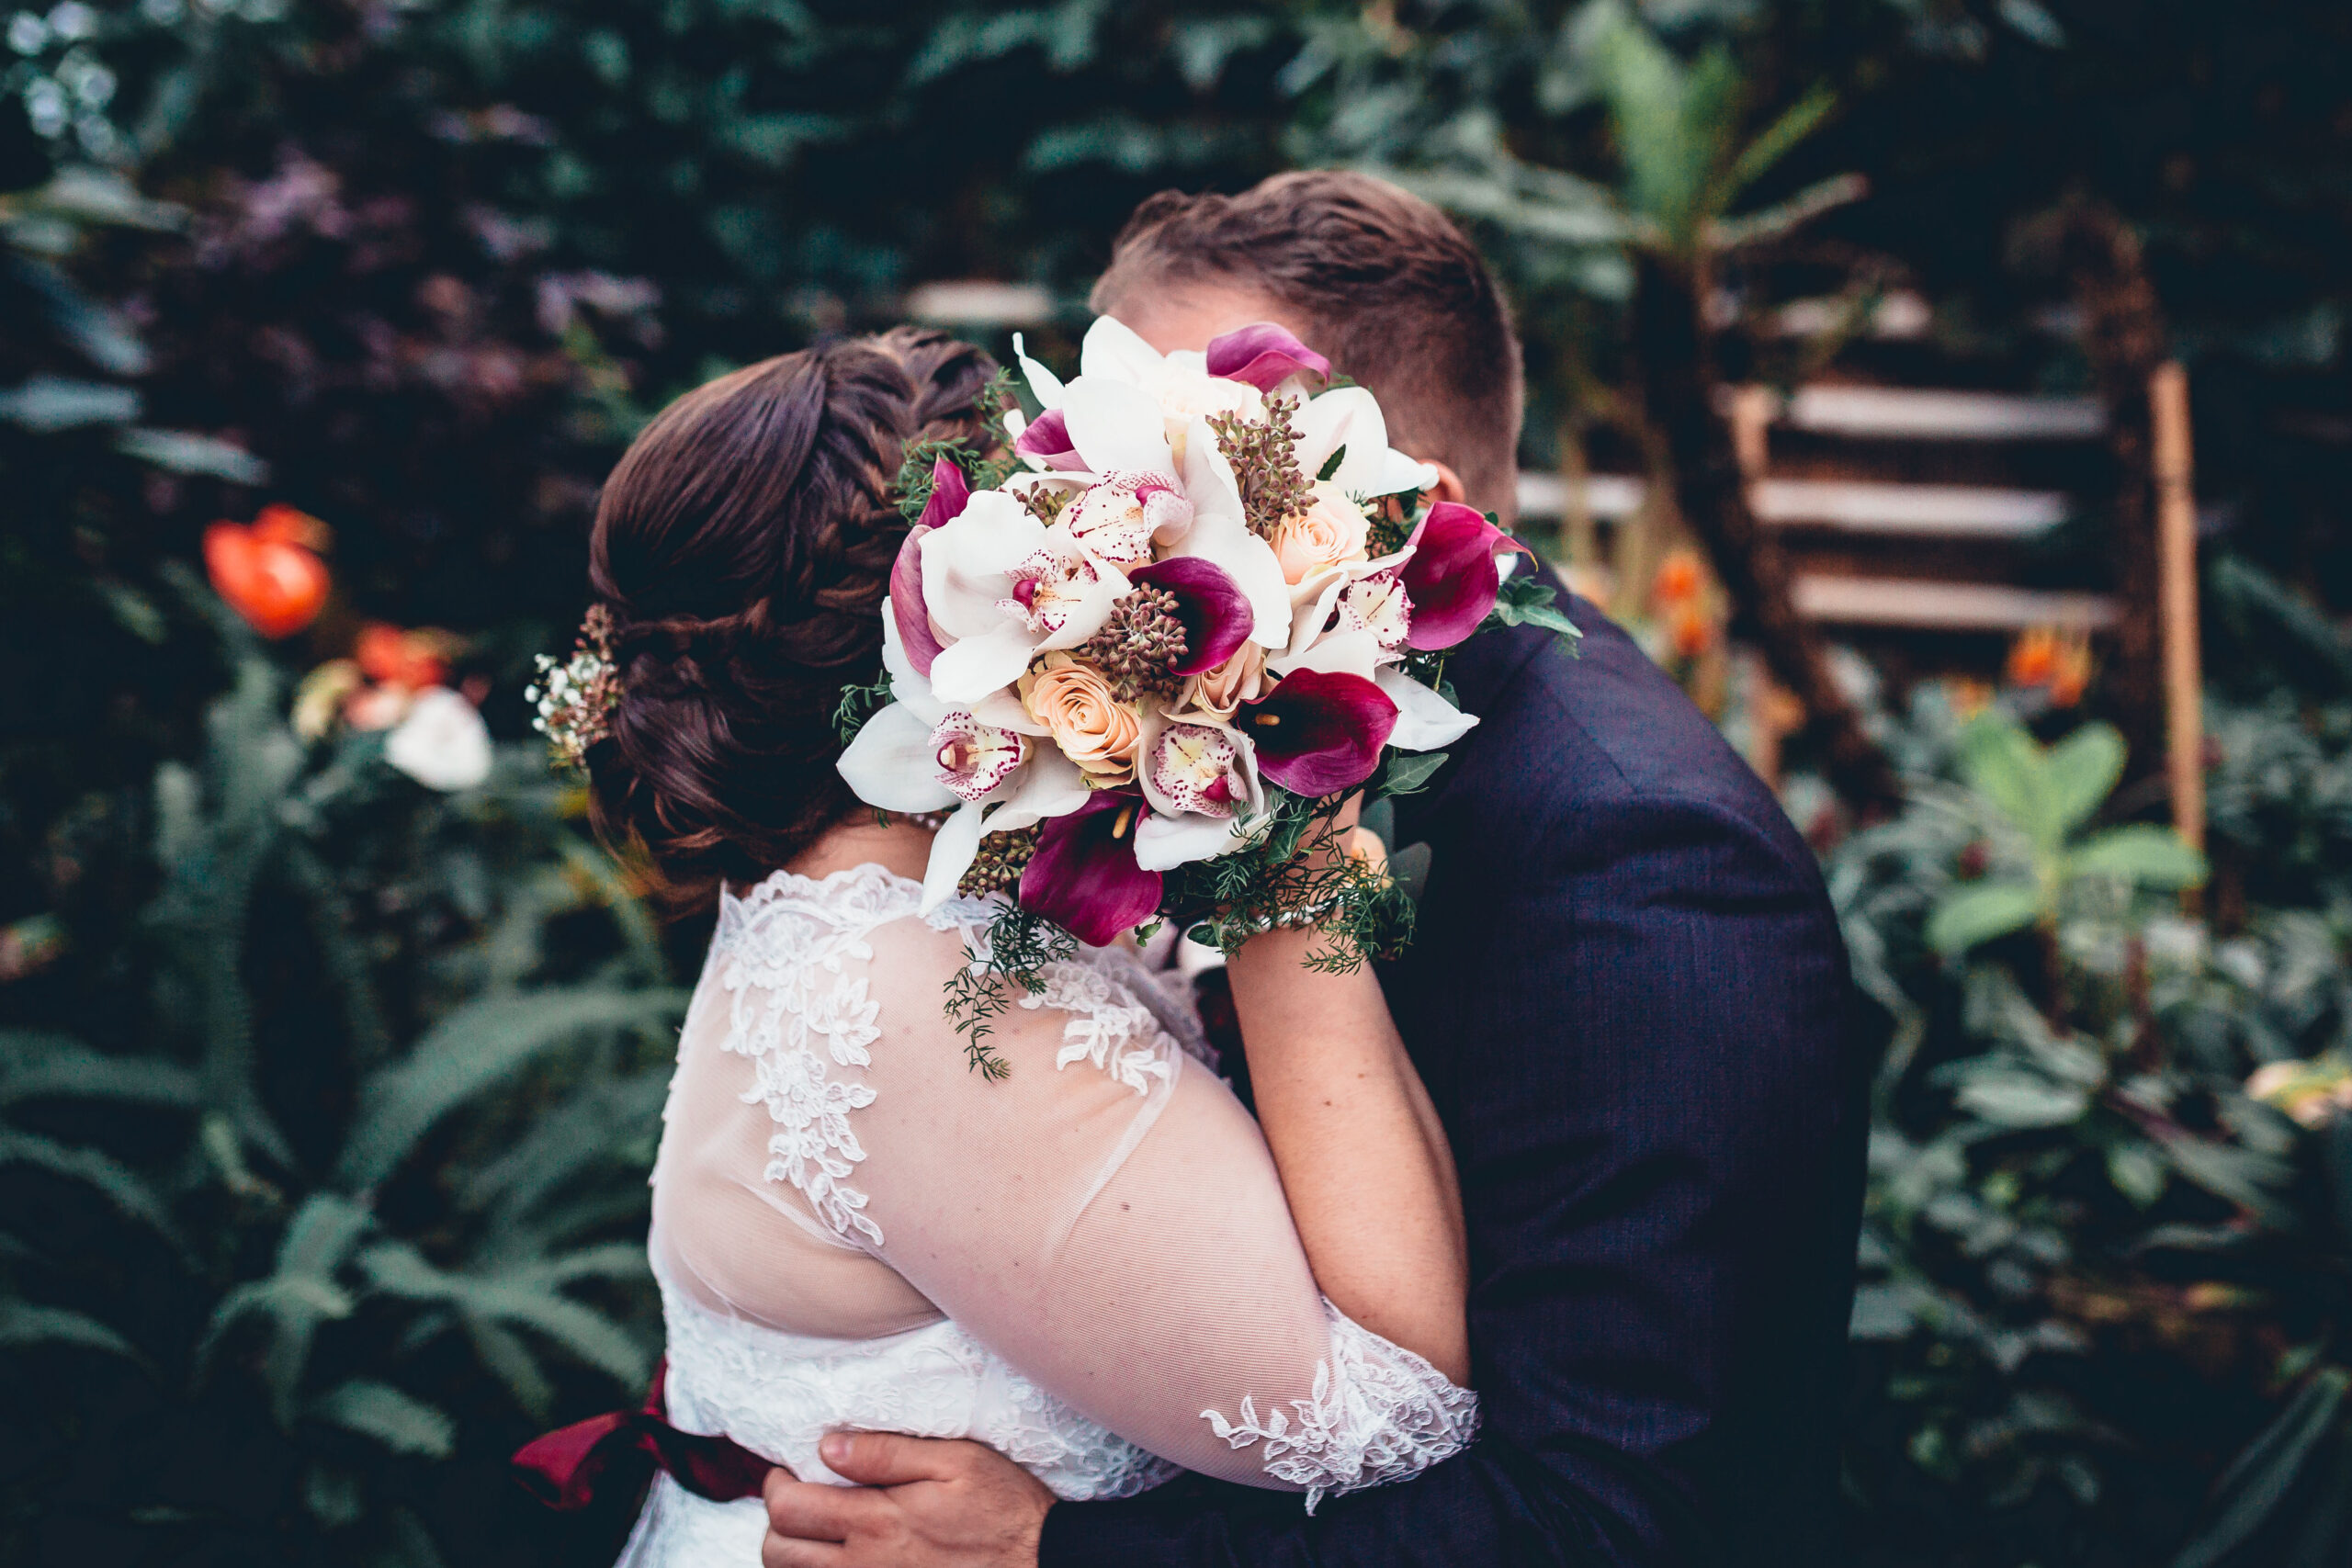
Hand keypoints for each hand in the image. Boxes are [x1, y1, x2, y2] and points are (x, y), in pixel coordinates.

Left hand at [760, 1432, 1053, 1567]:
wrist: (1038, 1563)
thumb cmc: (1002, 1508)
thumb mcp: (957, 1461)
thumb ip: (888, 1451)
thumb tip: (829, 1446)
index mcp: (877, 1520)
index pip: (789, 1509)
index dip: (776, 1484)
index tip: (791, 1469)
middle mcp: (863, 1564)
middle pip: (778, 1553)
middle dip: (776, 1521)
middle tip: (798, 1497)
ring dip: (792, 1552)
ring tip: (815, 1527)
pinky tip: (840, 1554)